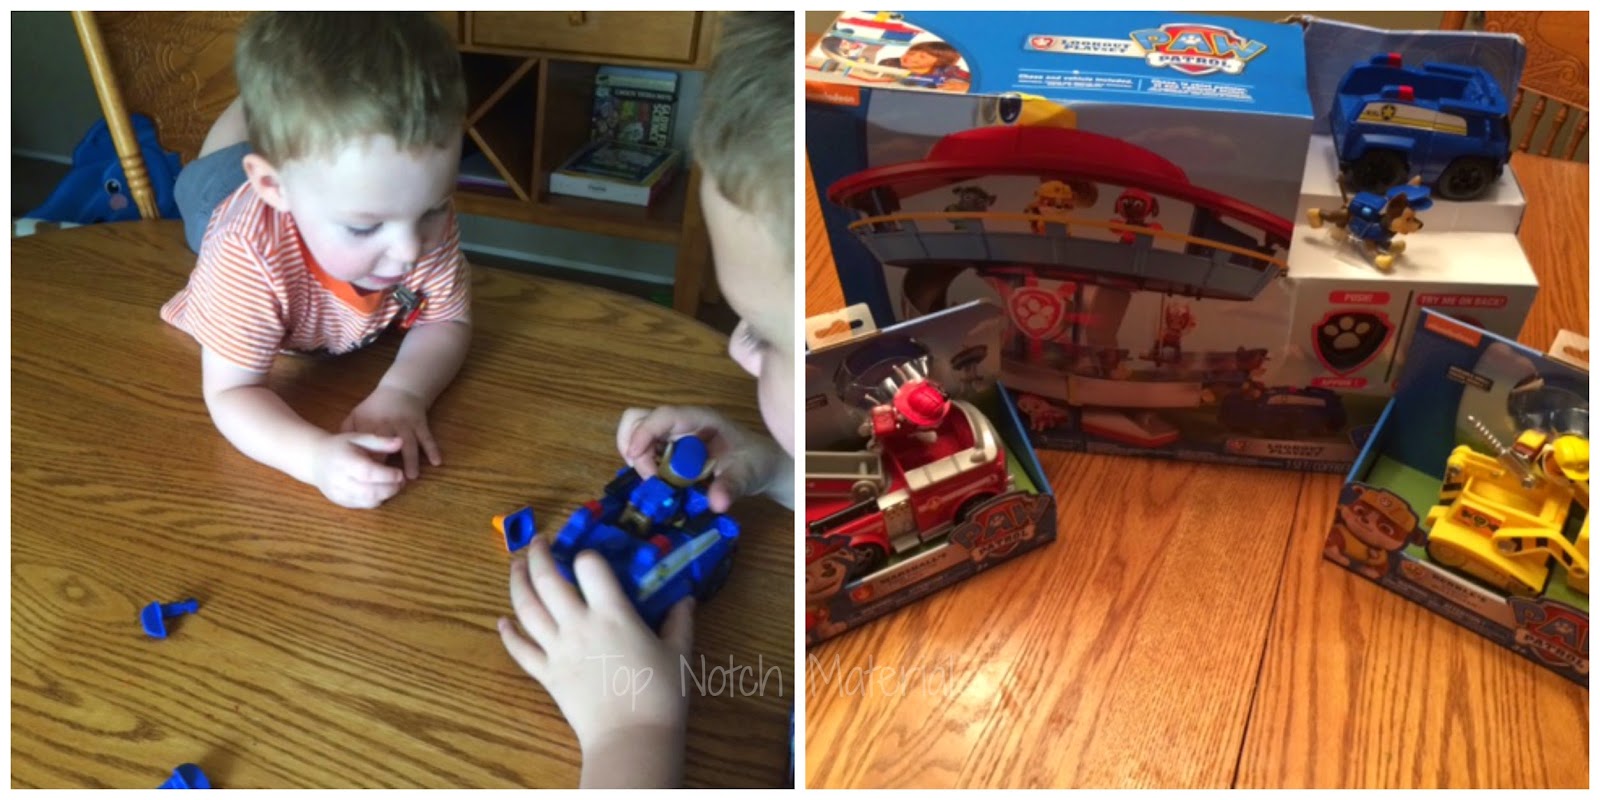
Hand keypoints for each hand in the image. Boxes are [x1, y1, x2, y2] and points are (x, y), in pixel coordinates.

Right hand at [311, 432, 405, 507]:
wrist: (314, 459)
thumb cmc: (340, 446)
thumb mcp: (358, 438)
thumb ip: (379, 441)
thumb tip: (400, 442)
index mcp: (344, 461)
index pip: (367, 472)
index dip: (387, 475)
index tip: (400, 473)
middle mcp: (339, 479)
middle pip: (369, 491)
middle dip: (390, 488)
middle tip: (401, 482)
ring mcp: (338, 493)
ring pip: (367, 501)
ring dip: (385, 496)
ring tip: (394, 486)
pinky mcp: (340, 501)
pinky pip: (362, 505)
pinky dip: (375, 500)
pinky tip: (380, 491)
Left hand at [340, 385, 439, 478]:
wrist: (401, 389)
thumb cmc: (376, 407)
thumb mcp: (357, 414)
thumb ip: (346, 431)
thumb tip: (336, 451)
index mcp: (371, 424)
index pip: (366, 446)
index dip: (366, 461)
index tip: (364, 479)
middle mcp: (389, 425)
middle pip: (387, 446)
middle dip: (387, 463)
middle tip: (388, 483)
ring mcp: (406, 425)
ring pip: (409, 443)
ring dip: (411, 460)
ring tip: (411, 477)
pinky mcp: (421, 424)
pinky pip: (428, 438)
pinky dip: (433, 449)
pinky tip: (437, 462)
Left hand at [498, 538, 692, 773]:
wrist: (632, 737)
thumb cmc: (660, 693)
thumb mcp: (678, 652)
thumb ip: (679, 620)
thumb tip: (686, 598)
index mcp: (613, 614)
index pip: (590, 567)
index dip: (588, 555)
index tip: (588, 553)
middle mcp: (579, 625)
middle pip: (548, 580)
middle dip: (539, 556)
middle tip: (538, 542)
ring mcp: (558, 650)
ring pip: (526, 609)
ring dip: (517, 583)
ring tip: (516, 566)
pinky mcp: (547, 674)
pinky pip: (521, 650)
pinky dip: (509, 634)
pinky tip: (502, 622)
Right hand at [616, 406, 784, 512]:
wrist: (761, 465)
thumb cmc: (756, 462)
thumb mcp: (747, 476)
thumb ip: (731, 487)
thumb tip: (716, 504)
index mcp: (700, 419)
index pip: (664, 416)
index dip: (644, 432)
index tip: (634, 459)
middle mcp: (682, 422)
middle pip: (639, 418)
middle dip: (633, 444)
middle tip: (647, 476)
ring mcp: (674, 434)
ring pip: (637, 433)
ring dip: (637, 457)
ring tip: (655, 481)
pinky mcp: (671, 447)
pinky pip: (646, 450)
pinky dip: (643, 465)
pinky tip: (660, 482)